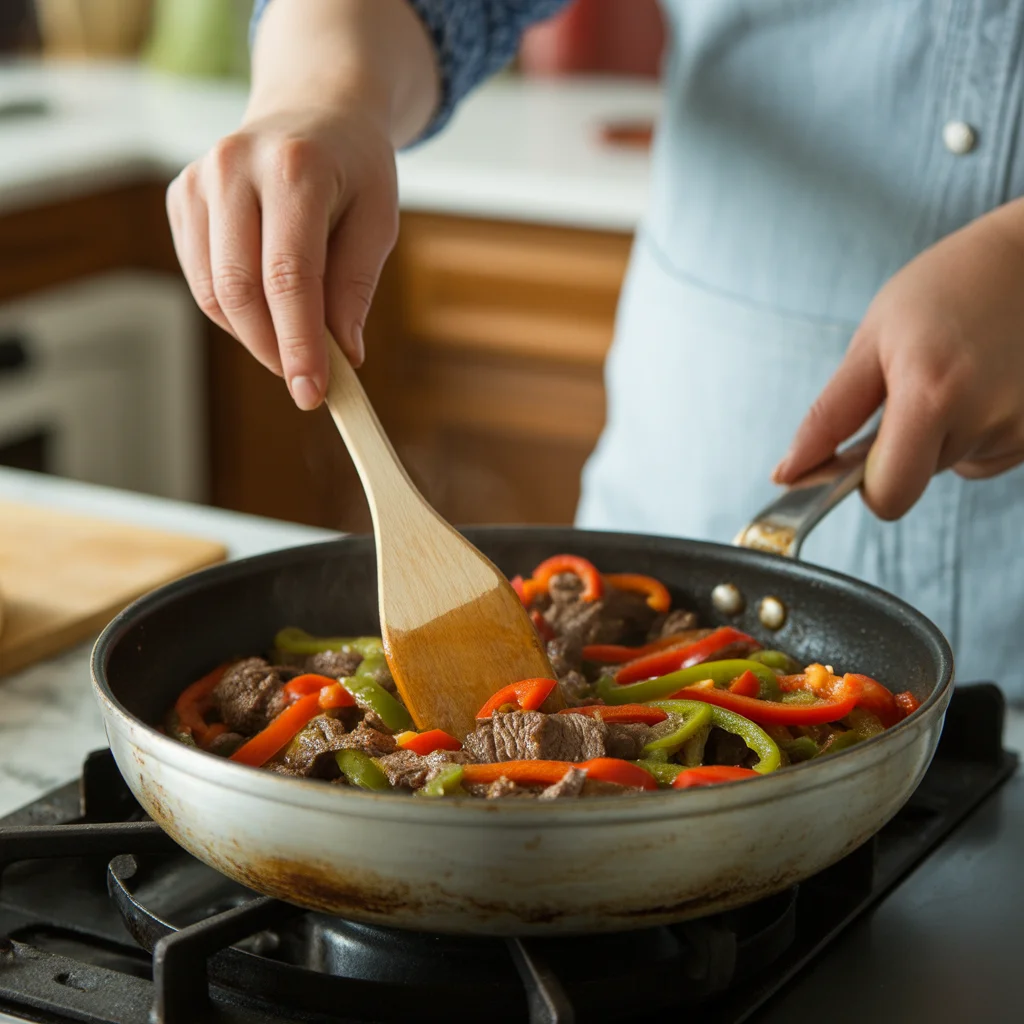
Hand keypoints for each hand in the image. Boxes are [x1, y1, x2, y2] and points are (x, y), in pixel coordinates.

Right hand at [166, 101, 397, 409]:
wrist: (313, 111)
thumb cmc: (354, 170)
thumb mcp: (378, 220)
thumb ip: (356, 285)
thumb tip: (344, 355)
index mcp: (294, 167)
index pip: (288, 275)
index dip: (298, 343)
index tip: (312, 393)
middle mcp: (234, 167)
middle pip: (240, 288)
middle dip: (273, 349)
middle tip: (305, 384)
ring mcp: (198, 180)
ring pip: (214, 291)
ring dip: (254, 336)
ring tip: (294, 345)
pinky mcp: (181, 198)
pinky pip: (201, 280)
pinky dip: (235, 314)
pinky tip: (268, 313)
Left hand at [773, 201, 1023, 518]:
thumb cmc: (947, 287)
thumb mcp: (873, 340)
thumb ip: (829, 416)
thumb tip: (789, 472)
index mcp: (932, 395)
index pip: (889, 495)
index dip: (865, 483)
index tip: (858, 452)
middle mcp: (987, 420)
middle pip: (917, 478)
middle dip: (904, 445)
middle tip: (916, 384)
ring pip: (954, 465)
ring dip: (943, 434)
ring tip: (958, 373)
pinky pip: (990, 453)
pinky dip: (978, 428)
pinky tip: (987, 381)